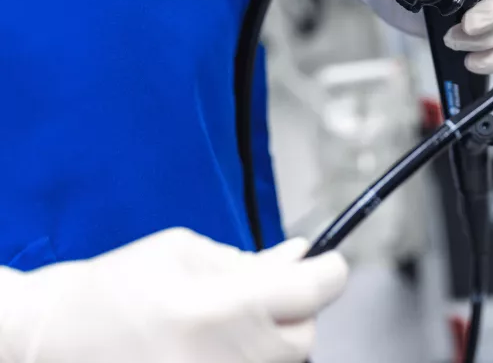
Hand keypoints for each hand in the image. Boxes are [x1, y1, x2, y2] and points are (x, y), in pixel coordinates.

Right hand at [0, 228, 347, 362]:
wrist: (51, 342)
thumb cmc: (111, 290)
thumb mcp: (185, 252)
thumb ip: (251, 259)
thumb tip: (301, 254)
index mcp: (226, 308)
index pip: (317, 291)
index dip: (329, 271)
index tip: (327, 263)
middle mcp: (232, 357)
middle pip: (306, 335)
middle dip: (295, 308)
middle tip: (257, 292)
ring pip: (284, 361)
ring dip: (271, 336)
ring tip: (222, 320)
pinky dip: (247, 354)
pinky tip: (215, 342)